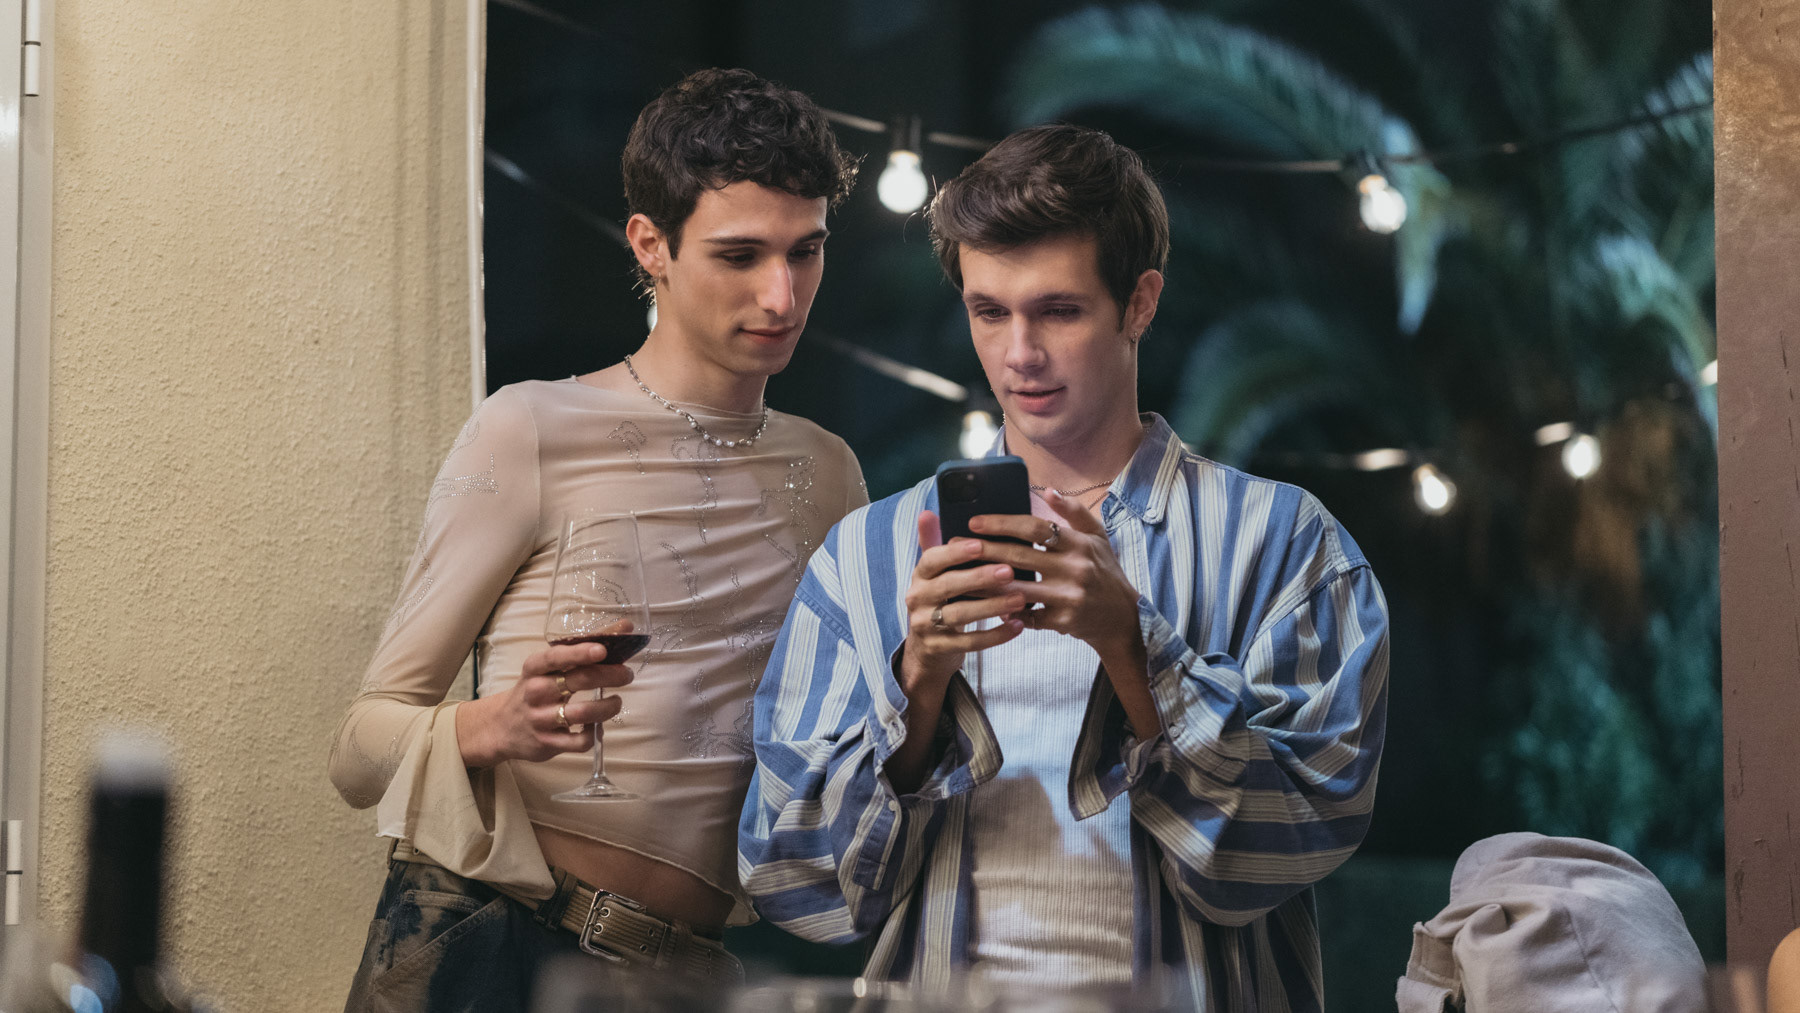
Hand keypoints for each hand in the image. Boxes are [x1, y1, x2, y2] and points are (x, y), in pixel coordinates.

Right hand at [455, 641, 634, 766]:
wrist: (502, 727)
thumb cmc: (536, 689)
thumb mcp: (550, 667)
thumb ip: (586, 646)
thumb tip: (625, 626)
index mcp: (535, 668)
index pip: (555, 657)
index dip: (579, 653)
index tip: (601, 650)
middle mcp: (535, 692)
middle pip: (578, 681)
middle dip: (609, 676)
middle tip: (626, 674)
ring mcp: (540, 719)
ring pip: (582, 713)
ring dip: (607, 707)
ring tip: (616, 701)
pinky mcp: (547, 743)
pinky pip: (579, 741)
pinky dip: (594, 734)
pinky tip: (596, 726)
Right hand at [898, 510, 1026, 698]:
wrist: (927, 648)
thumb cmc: (940, 600)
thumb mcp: (934, 574)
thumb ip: (935, 544)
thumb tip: (927, 512)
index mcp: (919, 575)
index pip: (931, 559)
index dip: (955, 552)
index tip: (981, 544)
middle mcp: (917, 599)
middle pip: (948, 586)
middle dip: (979, 578)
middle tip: (1009, 570)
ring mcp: (926, 626)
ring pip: (960, 615)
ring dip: (992, 606)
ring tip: (1020, 598)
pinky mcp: (939, 648)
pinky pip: (970, 643)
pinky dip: (995, 635)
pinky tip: (1018, 625)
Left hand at [969, 491, 1140, 654]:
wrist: (1122, 618)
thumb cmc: (1105, 572)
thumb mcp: (1098, 537)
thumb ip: (1075, 512)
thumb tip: (1049, 491)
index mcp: (1079, 544)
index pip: (1034, 528)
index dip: (1002, 523)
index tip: (975, 522)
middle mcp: (1074, 569)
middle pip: (1019, 556)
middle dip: (984, 549)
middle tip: (955, 544)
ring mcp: (1068, 597)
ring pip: (1016, 589)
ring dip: (985, 583)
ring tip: (961, 575)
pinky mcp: (1062, 621)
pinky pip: (1025, 616)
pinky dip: (1004, 612)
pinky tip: (983, 606)